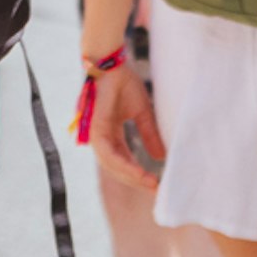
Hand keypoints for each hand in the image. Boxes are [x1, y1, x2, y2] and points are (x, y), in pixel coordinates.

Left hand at [85, 57, 166, 181]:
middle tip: (157, 191)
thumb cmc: (123, 84)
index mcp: (110, 135)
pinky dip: (123, 165)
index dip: (139, 174)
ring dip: (131, 176)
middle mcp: (102, 138)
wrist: (112, 64)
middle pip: (116, 168)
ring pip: (111, 165)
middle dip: (136, 180)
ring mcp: (96, 134)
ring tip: (151, 184)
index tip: (158, 185)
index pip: (123, 161)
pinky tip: (139, 173)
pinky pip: (108, 153)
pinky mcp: (96, 128)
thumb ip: (149, 135)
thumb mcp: (142, 113)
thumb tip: (160, 158)